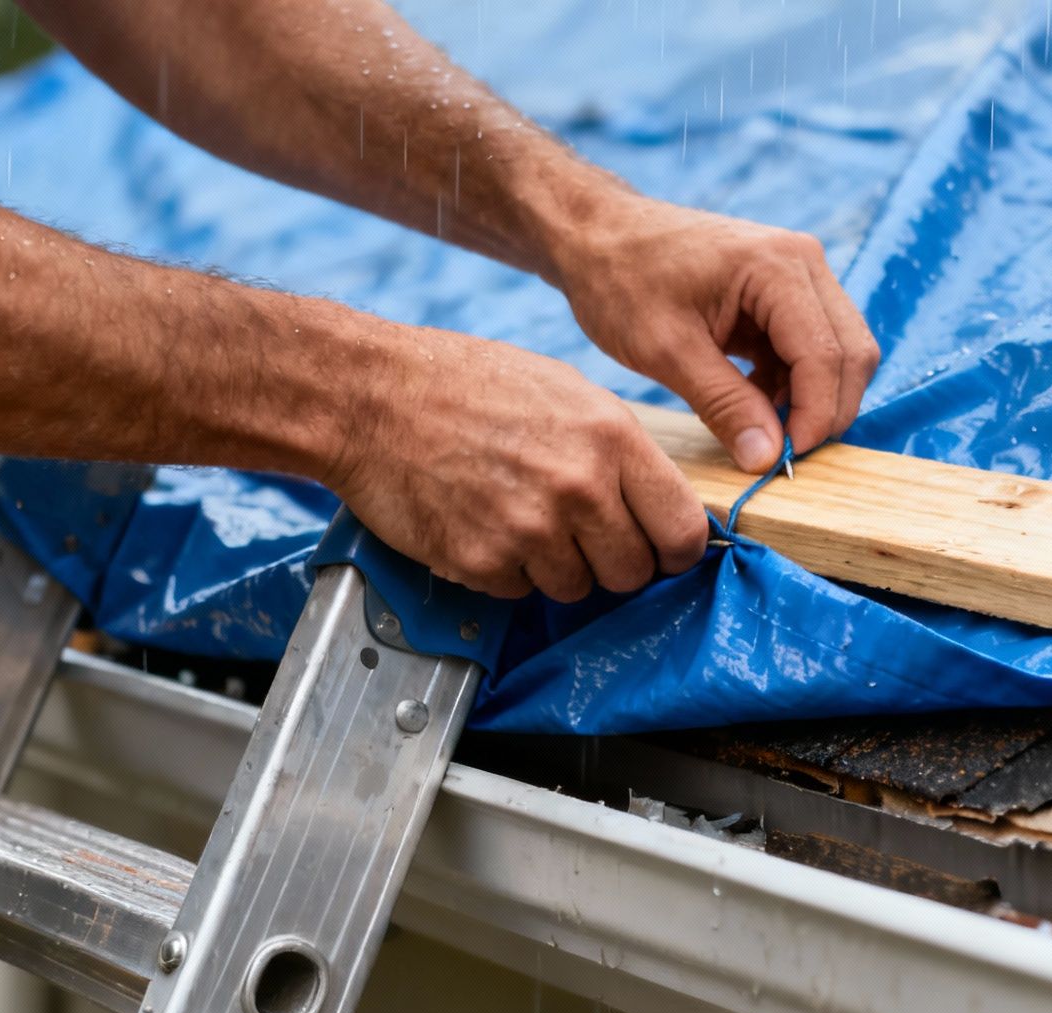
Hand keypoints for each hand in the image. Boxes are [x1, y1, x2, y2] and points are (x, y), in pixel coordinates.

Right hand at [324, 327, 708, 600]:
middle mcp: (579, 487)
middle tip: (582, 535)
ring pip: (576, 588)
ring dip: (556, 567)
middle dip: (613, 562)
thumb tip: (660, 500)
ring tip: (521, 517)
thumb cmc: (465, 383)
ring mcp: (529, 529)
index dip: (677, 551)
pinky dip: (506, 570)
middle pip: (633, 572)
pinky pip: (519, 591)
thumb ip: (619, 449)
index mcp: (611, 438)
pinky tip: (483, 523)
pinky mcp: (481, 560)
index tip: (664, 553)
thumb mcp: (567, 391)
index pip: (682, 530)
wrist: (369, 396)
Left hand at [548, 191, 879, 472]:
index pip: (826, 356)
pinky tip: (752, 401)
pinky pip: (814, 349)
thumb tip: (767, 459)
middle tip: (781, 453)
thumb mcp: (667, 350)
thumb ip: (724, 405)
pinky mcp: (788, 292)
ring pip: (839, 354)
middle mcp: (804, 262)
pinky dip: (794, 384)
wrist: (598, 235)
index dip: (815, 416)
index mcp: (777, 266)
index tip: (786, 460)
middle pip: (851, 354)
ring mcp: (800, 274)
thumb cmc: (621, 280)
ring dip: (811, 399)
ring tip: (758, 426)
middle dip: (825, 411)